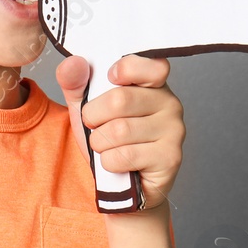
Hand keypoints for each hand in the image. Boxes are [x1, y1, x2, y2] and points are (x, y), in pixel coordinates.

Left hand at [55, 53, 184, 210]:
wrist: (121, 185)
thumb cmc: (108, 140)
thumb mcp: (86, 107)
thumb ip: (75, 81)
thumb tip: (73, 62)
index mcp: (153, 84)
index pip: (150, 64)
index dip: (124, 70)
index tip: (110, 79)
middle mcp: (170, 104)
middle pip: (120, 100)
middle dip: (94, 117)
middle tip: (96, 127)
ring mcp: (174, 131)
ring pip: (119, 131)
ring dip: (100, 143)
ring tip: (107, 147)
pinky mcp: (170, 157)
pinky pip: (125, 156)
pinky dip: (109, 163)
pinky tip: (118, 164)